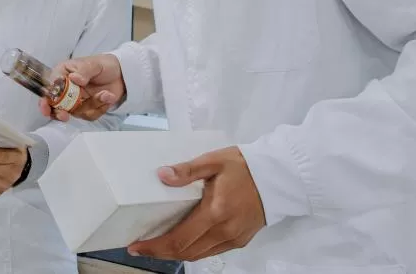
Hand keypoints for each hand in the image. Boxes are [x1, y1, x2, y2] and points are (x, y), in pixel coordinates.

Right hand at [38, 54, 124, 121]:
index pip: (50, 89)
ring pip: (76, 112)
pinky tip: (108, 97)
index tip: (46, 106)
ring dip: (92, 105)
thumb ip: (84, 70)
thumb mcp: (94, 64)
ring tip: (106, 94)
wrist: (122, 74)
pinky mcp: (87, 109)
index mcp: (63, 74)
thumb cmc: (104, 65)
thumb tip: (74, 78)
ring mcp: (76, 101)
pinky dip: (100, 108)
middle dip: (59, 113)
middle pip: (56, 106)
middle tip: (64, 116)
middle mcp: (66, 90)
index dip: (46, 99)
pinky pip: (89, 115)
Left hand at [127, 147, 265, 261]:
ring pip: (199, 255)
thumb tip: (162, 175)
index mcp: (215, 212)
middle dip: (160, 252)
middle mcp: (224, 231)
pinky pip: (212, 251)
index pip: (179, 238)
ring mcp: (234, 238)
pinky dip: (194, 250)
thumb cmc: (244, 166)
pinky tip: (183, 242)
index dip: (155, 246)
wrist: (279, 176)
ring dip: (176, 253)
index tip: (136, 246)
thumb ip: (186, 170)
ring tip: (157, 246)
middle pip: (186, 251)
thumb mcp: (213, 161)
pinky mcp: (241, 240)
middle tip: (140, 247)